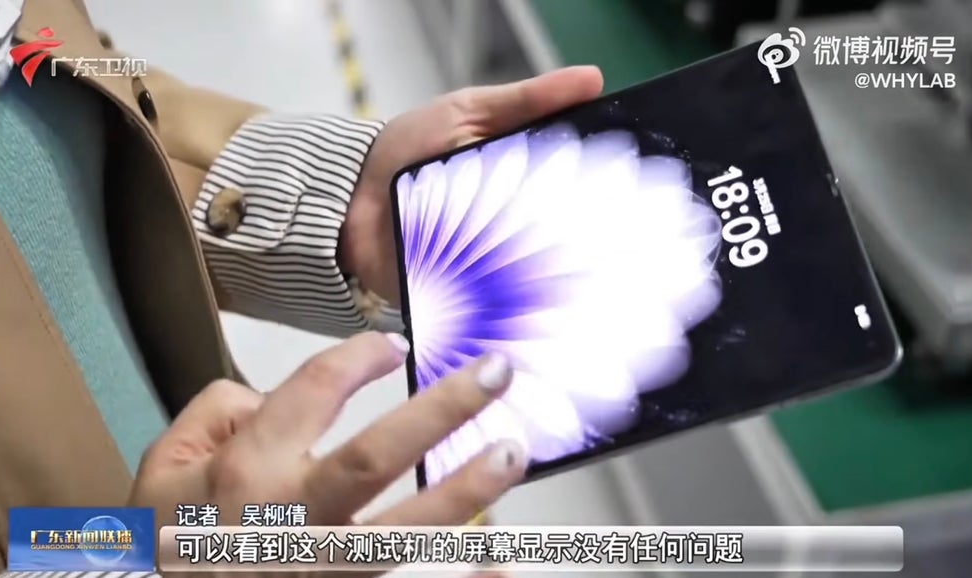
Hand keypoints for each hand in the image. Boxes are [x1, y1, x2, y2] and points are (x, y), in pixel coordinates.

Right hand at [130, 332, 523, 575]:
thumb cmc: (166, 533)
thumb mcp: (167, 457)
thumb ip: (224, 407)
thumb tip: (281, 394)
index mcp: (246, 470)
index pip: (315, 392)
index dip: (362, 356)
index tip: (394, 346)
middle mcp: (288, 517)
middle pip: (374, 458)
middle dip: (440, 411)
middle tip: (496, 372)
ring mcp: (318, 566)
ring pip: (400, 532)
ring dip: (463, 493)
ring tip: (510, 452)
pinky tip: (501, 565)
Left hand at [341, 66, 604, 304]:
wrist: (346, 197)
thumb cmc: (409, 149)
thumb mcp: (468, 112)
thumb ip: (527, 100)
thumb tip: (593, 79)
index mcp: (523, 181)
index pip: (575, 187)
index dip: (599, 186)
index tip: (625, 181)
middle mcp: (515, 225)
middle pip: (564, 235)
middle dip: (583, 234)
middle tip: (610, 232)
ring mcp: (493, 264)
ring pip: (538, 273)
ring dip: (551, 270)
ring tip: (579, 269)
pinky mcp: (469, 299)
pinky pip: (500, 305)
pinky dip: (514, 304)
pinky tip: (537, 299)